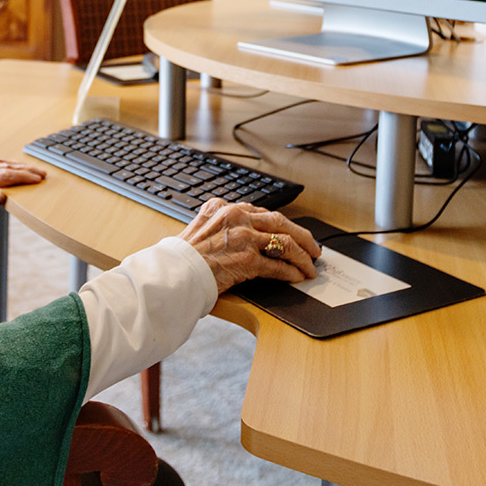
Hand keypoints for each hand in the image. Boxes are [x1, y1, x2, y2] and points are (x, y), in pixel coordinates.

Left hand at [0, 158, 46, 242]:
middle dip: (24, 170)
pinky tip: (14, 166)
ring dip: (17, 166)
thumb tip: (3, 193)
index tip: (37, 179)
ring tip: (33, 171)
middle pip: (3, 167)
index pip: (3, 176)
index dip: (22, 177)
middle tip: (41, 173)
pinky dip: (5, 165)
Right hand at [178, 199, 320, 294]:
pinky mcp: (248, 260)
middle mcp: (236, 217)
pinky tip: (297, 278)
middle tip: (313, 248)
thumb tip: (239, 238)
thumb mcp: (198, 230)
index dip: (281, 224)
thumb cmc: (180, 259)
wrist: (172, 275)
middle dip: (303, 236)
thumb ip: (219, 227)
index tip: (290, 232)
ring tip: (310, 266)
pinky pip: (278, 265)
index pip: (262, 212)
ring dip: (303, 256)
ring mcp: (244, 237)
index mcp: (223, 207)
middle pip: (281, 221)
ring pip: (286, 242)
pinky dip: (291, 272)